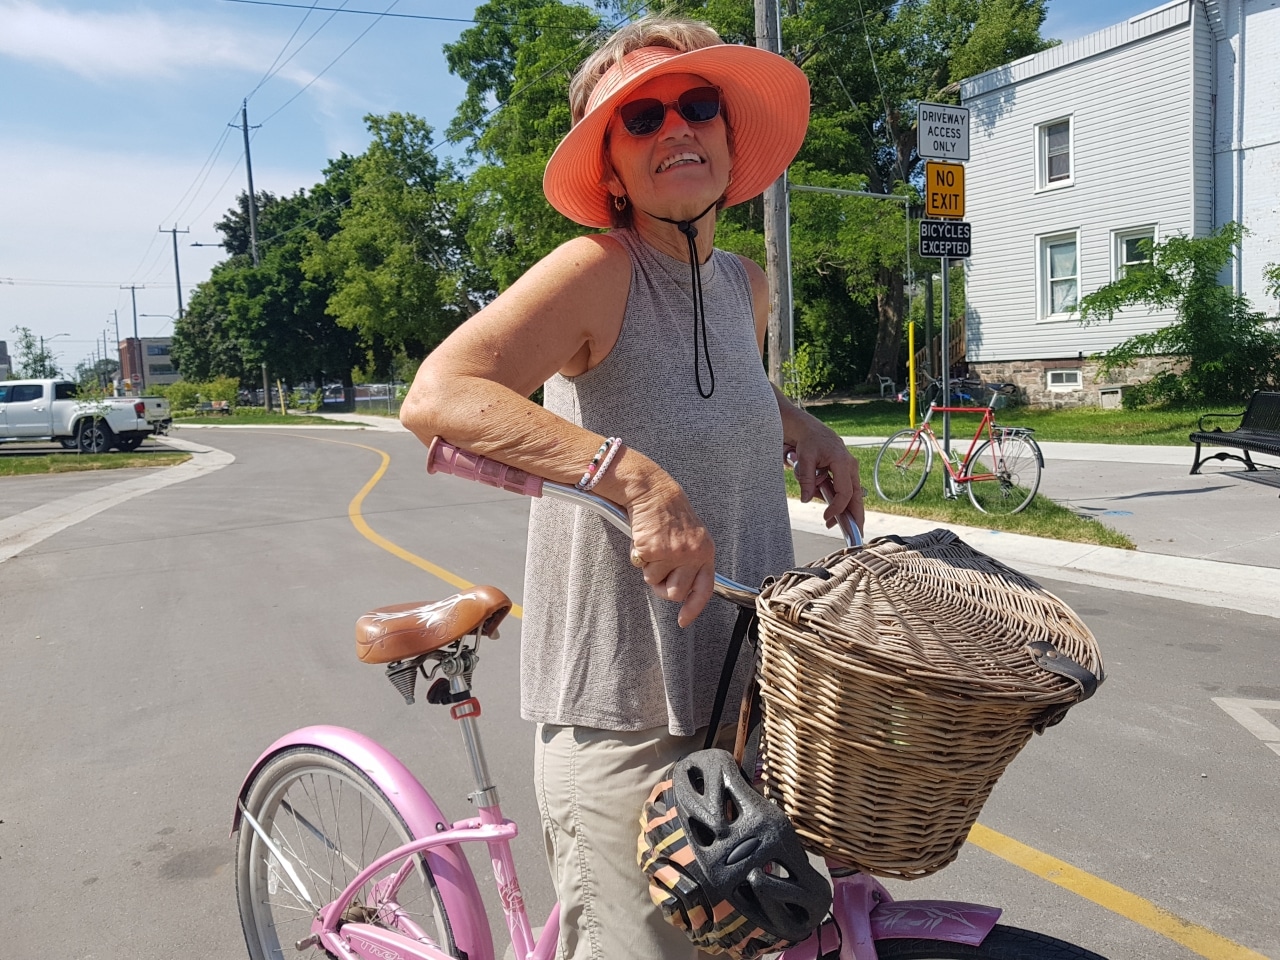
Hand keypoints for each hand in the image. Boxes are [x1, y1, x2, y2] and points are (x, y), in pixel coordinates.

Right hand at [625, 473, 715, 627]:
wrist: (653, 492)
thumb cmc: (670, 515)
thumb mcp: (692, 537)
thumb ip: (692, 562)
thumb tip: (684, 591)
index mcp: (706, 552)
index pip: (704, 589)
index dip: (693, 608)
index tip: (683, 620)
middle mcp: (692, 554)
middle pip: (676, 593)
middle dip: (664, 587)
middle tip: (658, 570)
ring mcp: (673, 553)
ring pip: (655, 582)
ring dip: (650, 570)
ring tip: (653, 548)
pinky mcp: (652, 550)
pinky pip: (642, 567)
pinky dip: (639, 557)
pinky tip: (644, 540)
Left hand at [787, 423, 864, 532]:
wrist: (812, 431)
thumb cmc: (809, 442)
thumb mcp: (804, 459)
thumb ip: (806, 479)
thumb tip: (806, 499)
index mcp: (842, 462)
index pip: (844, 492)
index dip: (837, 507)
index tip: (826, 518)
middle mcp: (851, 467)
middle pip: (856, 496)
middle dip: (857, 516)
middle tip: (857, 534)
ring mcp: (850, 470)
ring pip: (854, 495)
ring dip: (848, 511)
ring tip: (840, 526)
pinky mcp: (846, 472)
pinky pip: (847, 490)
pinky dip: (843, 503)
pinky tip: (834, 514)